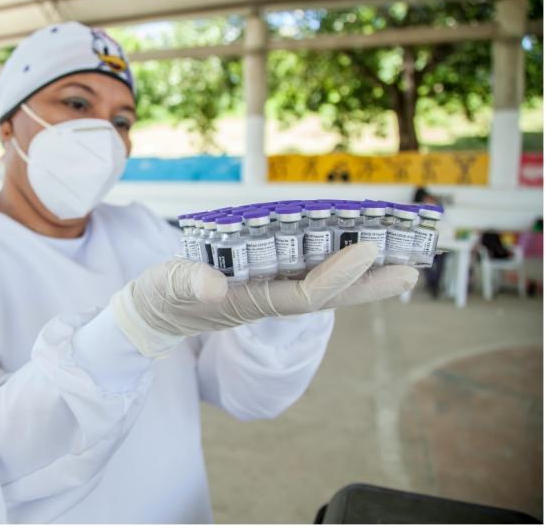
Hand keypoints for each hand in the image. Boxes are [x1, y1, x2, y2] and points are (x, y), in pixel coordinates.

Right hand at [111, 242, 417, 358]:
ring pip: (322, 287)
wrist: (154, 315)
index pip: (303, 294)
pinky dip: (336, 267)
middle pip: (327, 297)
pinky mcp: (263, 285)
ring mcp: (267, 294)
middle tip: (411, 270)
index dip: (338, 275)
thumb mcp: (166, 286)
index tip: (369, 249)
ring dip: (361, 278)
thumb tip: (212, 287)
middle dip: (368, 285)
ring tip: (399, 262)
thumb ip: (188, 284)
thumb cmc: (159, 297)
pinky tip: (356, 255)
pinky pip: (308, 276)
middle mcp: (267, 301)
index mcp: (248, 303)